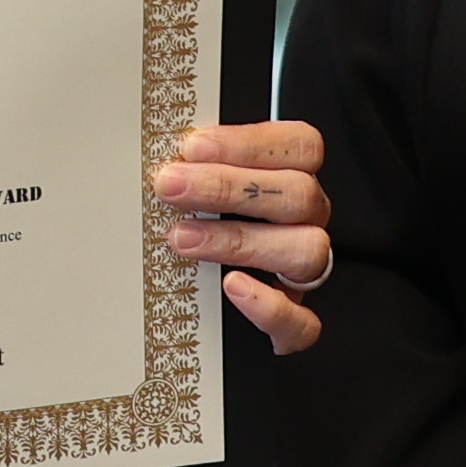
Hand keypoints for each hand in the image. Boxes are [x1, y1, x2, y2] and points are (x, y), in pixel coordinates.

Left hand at [157, 118, 334, 352]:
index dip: (251, 143)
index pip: (301, 147)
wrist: (200, 308)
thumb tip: (159, 154)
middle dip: (228, 186)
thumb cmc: (199, 225)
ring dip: (240, 240)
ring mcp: (303, 273)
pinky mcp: (294, 323)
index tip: (194, 147)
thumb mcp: (199, 188)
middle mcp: (306, 222)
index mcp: (292, 179)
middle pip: (299, 194)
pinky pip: (302, 321)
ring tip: (184, 238)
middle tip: (172, 186)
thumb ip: (194, 168)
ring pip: (306, 250)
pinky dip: (269, 306)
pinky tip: (232, 287)